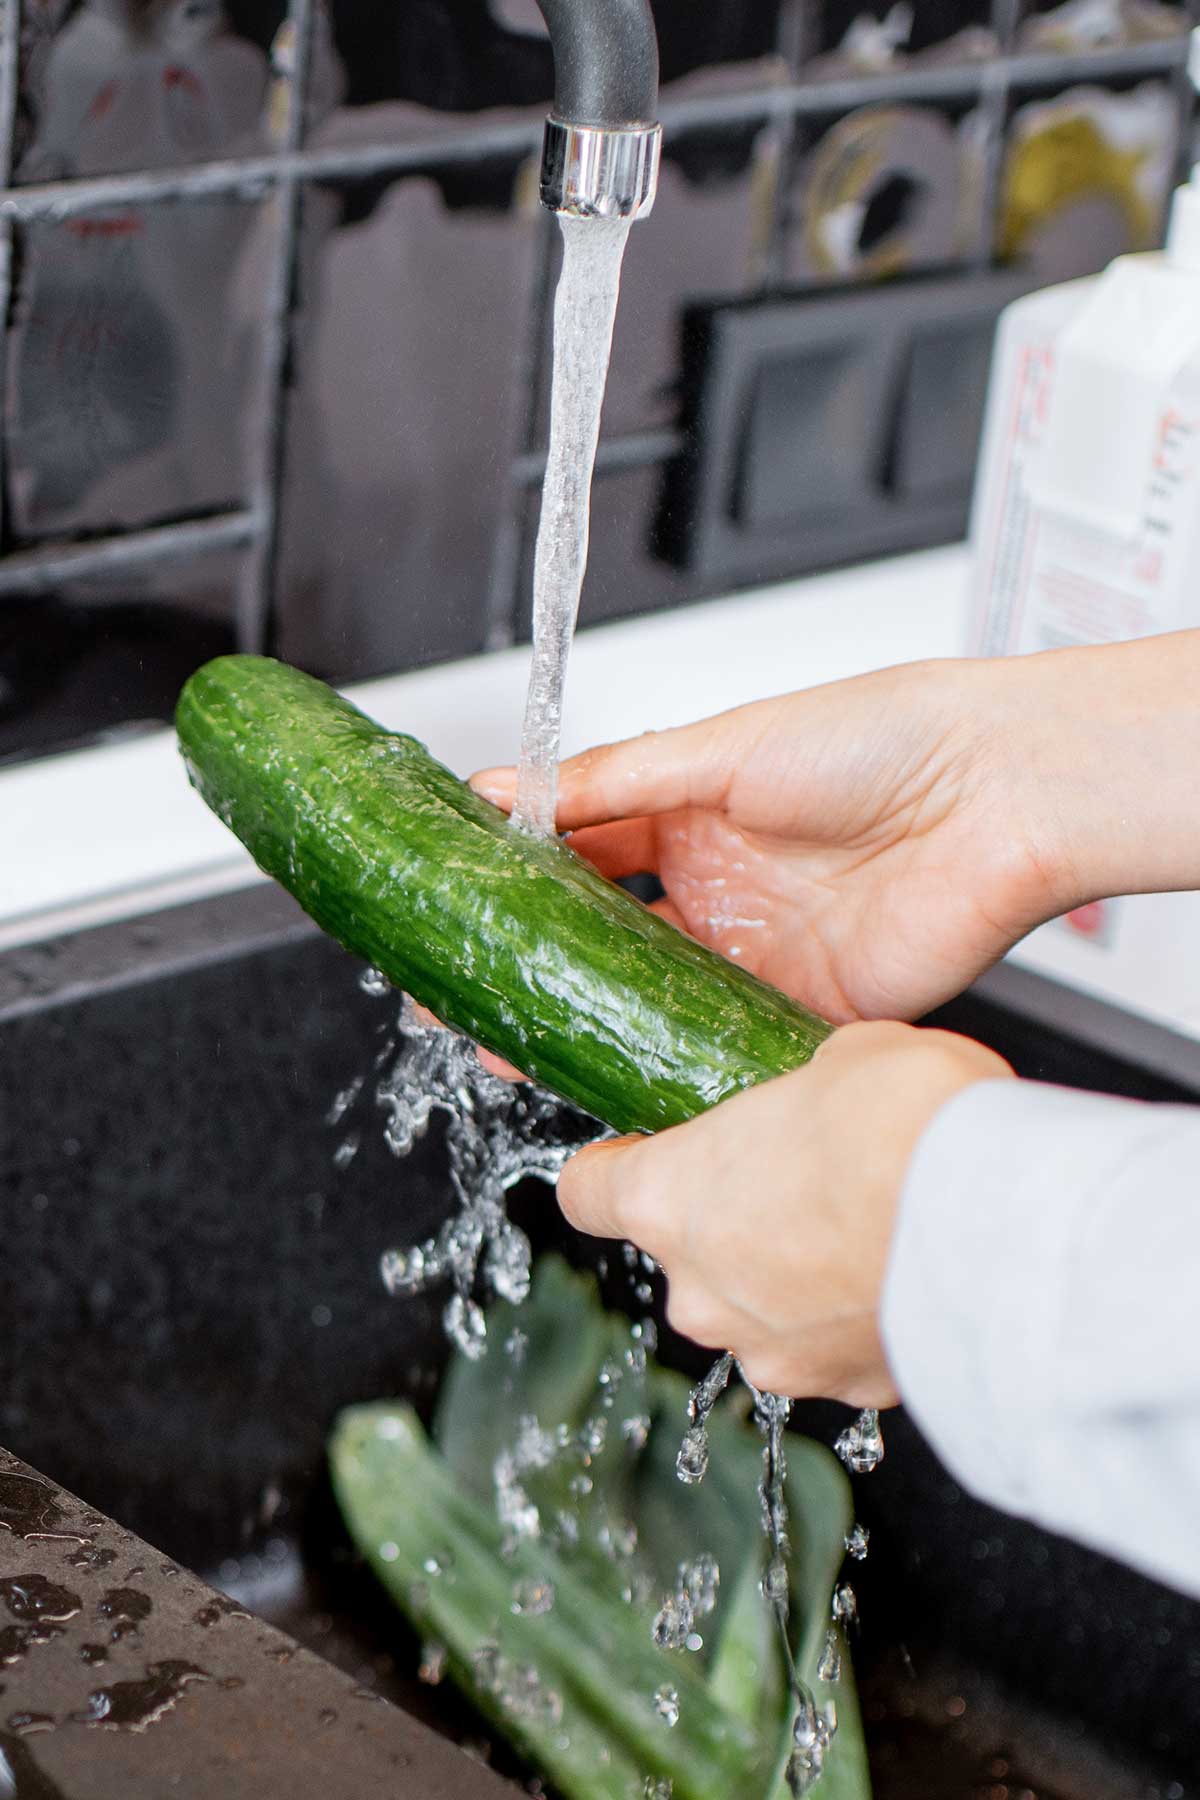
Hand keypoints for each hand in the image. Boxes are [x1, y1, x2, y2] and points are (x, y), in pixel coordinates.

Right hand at [473, 658, 1071, 1025]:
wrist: (997, 793)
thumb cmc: (879, 738)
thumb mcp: (720, 746)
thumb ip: (611, 779)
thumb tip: (502, 786)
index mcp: (692, 809)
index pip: (579, 850)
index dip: (514, 877)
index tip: (451, 899)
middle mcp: (718, 885)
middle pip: (601, 937)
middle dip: (528, 965)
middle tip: (454, 991)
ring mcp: (753, 950)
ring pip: (645, 999)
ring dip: (579, 1019)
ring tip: (503, 1040)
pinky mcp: (795, 1007)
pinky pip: (713, 1043)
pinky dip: (660, 1060)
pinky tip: (607, 1072)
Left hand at [557, 1021, 1012, 1404]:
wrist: (1006, 1221)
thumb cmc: (910, 1124)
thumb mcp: (841, 1056)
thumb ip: (800, 1090)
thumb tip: (822, 1088)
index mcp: (671, 1197)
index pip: (588, 1195)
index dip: (612, 1170)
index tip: (636, 1155)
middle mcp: (703, 1290)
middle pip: (686, 1255)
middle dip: (734, 1218)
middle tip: (801, 1172)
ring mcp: (772, 1349)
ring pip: (759, 1307)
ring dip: (796, 1274)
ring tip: (869, 1223)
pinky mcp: (847, 1390)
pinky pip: (832, 1345)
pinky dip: (857, 1316)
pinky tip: (906, 1269)